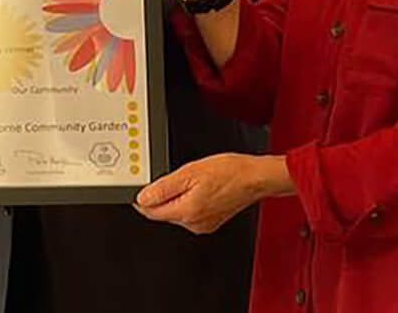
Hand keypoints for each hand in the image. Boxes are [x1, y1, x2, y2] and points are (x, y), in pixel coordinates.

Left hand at [134, 152, 284, 234]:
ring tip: (193, 180)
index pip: (151, 212)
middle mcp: (194, 224)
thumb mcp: (190, 171)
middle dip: (163, 196)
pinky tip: (201, 188)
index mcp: (187, 212)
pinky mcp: (211, 222)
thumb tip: (143, 198)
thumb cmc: (229, 172)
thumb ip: (163, 187)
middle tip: (175, 177)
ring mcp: (203, 225)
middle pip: (164, 213)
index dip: (142, 199)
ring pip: (177, 213)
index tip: (142, 188)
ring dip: (177, 198)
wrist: (255, 178)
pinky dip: (190, 201)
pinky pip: (191, 213)